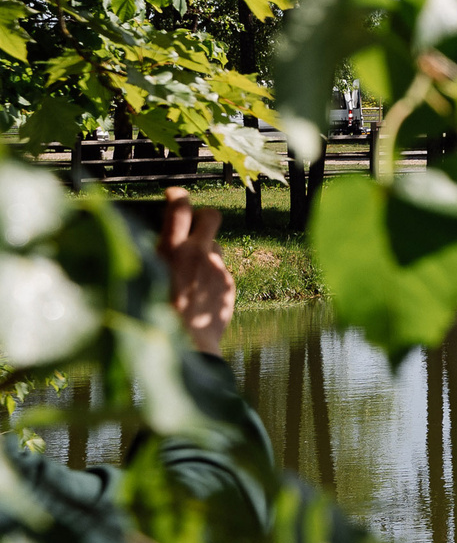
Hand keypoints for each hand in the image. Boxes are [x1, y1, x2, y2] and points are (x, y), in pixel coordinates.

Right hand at [159, 187, 234, 354]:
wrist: (184, 348)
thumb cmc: (152, 317)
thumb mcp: (140, 281)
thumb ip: (151, 258)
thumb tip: (153, 244)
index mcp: (170, 251)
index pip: (178, 208)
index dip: (178, 195)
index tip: (174, 194)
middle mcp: (198, 254)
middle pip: (211, 216)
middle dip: (204, 215)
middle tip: (196, 223)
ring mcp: (217, 268)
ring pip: (216, 248)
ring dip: (205, 254)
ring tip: (188, 278)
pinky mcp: (228, 283)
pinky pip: (219, 272)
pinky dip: (209, 278)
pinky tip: (197, 299)